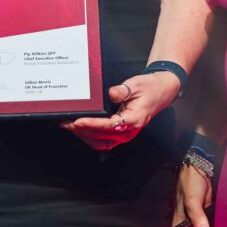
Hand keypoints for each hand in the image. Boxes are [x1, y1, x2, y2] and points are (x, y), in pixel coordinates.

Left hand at [64, 70, 182, 149]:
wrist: (160, 91)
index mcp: (133, 120)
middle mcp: (129, 131)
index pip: (108, 125)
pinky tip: (80, 130)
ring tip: (69, 126)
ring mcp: (125, 134)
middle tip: (66, 122)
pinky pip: (103, 140)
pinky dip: (90, 137)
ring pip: (101, 142)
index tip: (78, 121)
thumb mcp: (136, 85)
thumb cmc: (149, 88)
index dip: (91, 124)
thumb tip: (111, 93)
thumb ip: (122, 90)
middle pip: (101, 136)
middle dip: (82, 131)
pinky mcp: (121, 133)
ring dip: (84, 136)